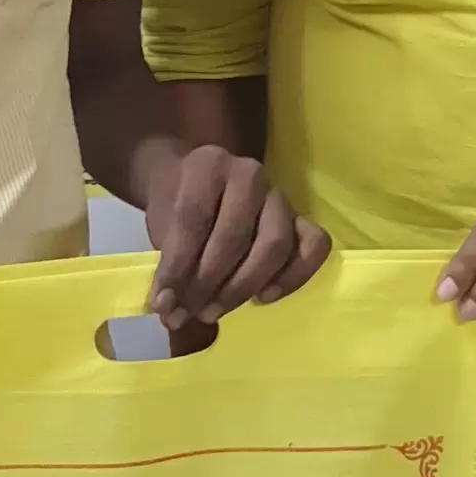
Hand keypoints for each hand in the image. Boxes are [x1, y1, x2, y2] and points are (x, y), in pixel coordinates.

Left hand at [141, 144, 329, 332]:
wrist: (195, 189)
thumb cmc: (177, 207)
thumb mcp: (162, 228)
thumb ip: (167, 266)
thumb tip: (169, 311)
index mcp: (208, 165)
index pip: (193, 217)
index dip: (177, 264)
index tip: (163, 301)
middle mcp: (248, 174)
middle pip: (234, 235)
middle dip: (208, 282)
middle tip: (189, 311)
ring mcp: (279, 196)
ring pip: (274, 244)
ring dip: (242, 286)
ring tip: (214, 310)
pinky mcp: (302, 219)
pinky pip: (313, 246)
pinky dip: (292, 277)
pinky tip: (263, 297)